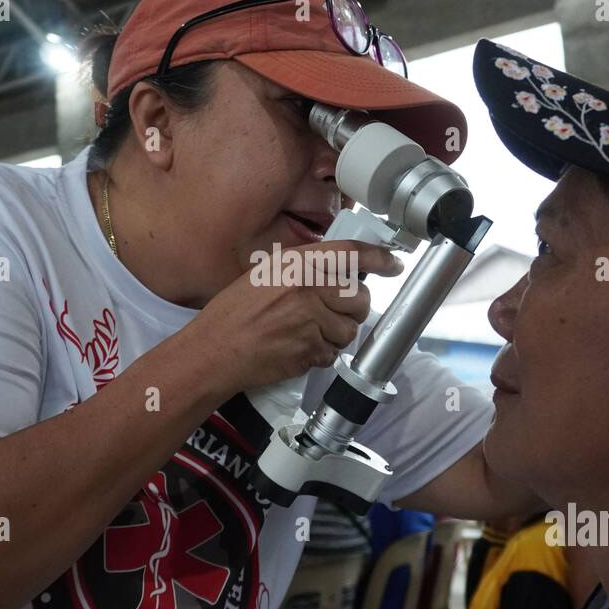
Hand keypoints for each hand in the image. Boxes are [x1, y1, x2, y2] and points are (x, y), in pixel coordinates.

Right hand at [185, 241, 402, 394]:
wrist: (214, 351)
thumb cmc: (233, 313)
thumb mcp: (265, 273)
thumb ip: (302, 269)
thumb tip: (339, 271)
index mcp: (295, 264)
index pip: (350, 253)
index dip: (379, 259)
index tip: (394, 264)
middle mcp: (306, 288)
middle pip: (359, 298)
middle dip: (353, 309)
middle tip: (334, 312)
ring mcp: (309, 321)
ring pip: (350, 330)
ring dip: (336, 335)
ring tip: (307, 332)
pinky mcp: (309, 351)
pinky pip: (333, 353)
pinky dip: (321, 355)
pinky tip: (298, 348)